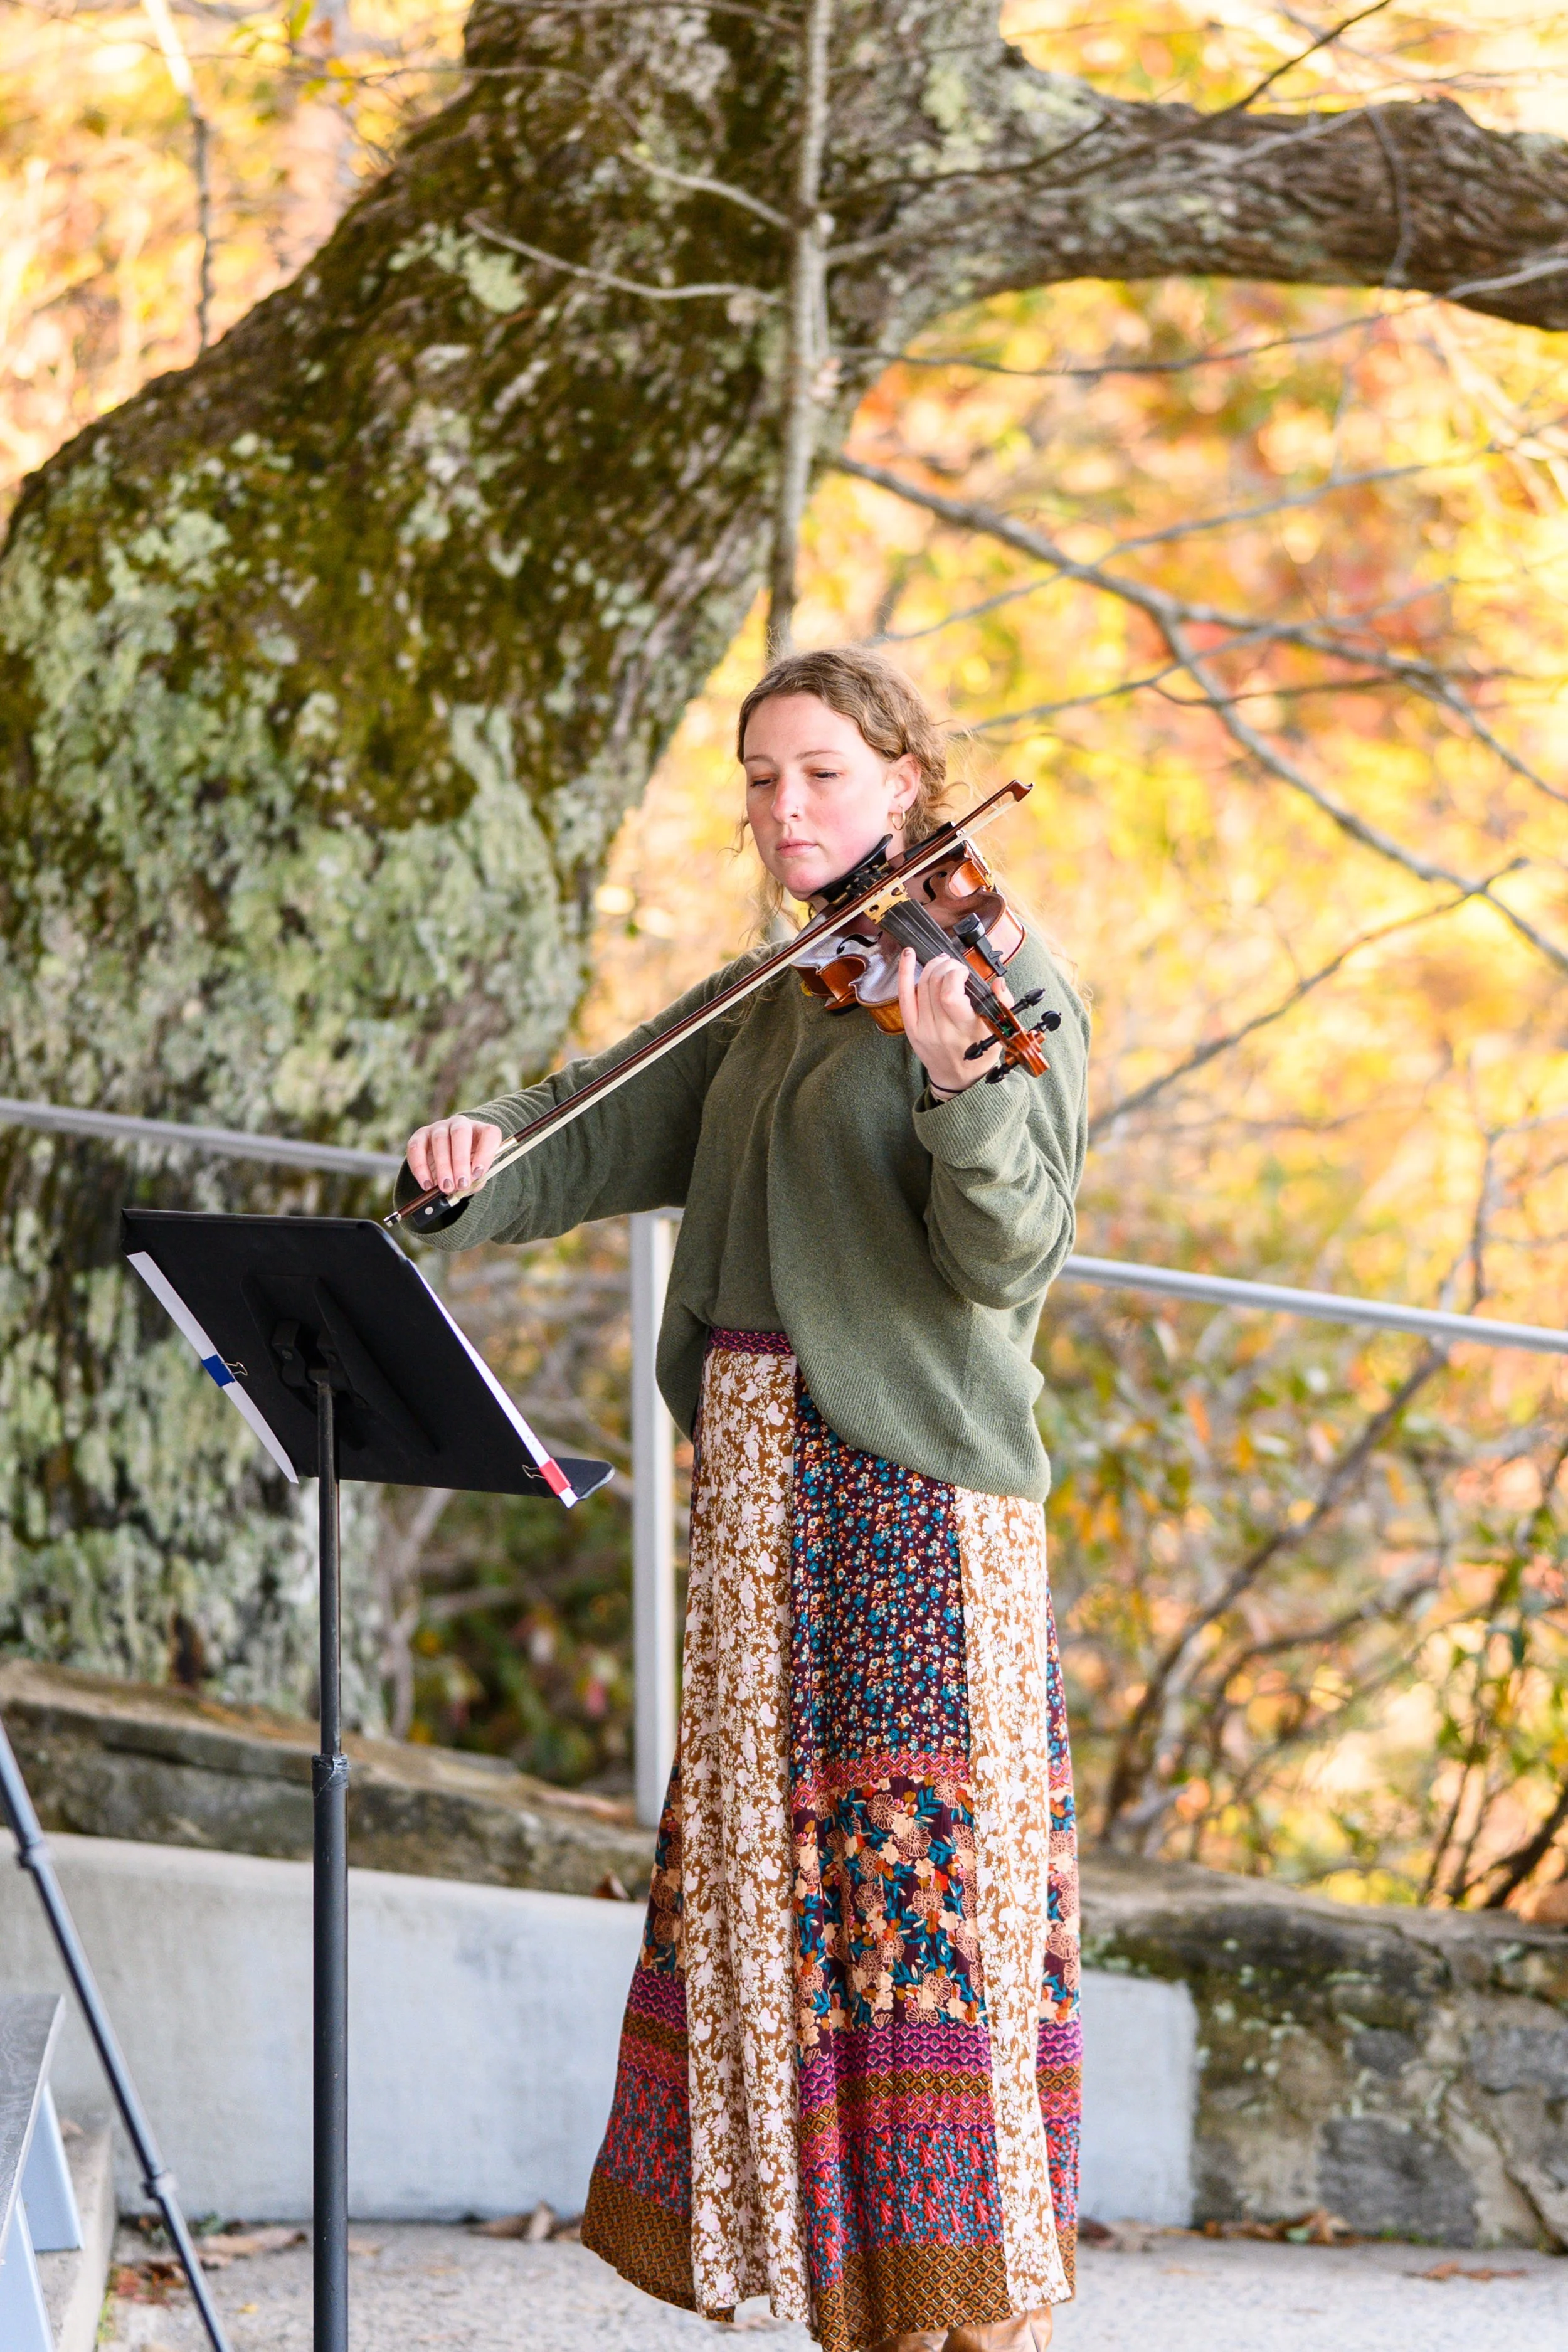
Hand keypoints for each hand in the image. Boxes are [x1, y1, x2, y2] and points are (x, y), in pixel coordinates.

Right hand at [405, 1116, 503, 1196]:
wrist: (446, 1163)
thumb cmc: (465, 1169)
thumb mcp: (474, 1175)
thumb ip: (474, 1180)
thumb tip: (465, 1186)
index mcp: (480, 1131)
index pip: (489, 1134)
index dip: (486, 1153)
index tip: (478, 1174)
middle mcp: (460, 1124)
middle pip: (461, 1133)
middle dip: (460, 1160)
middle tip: (460, 1184)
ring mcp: (439, 1127)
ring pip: (439, 1140)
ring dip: (443, 1166)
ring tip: (446, 1187)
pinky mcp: (420, 1135)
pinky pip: (417, 1148)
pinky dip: (421, 1168)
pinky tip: (427, 1184)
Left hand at [896, 948, 1008, 1096]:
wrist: (957, 1079)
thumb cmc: (980, 1055)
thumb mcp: (999, 1032)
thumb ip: (1003, 1005)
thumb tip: (998, 982)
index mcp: (965, 1030)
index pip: (950, 995)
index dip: (955, 975)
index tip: (966, 973)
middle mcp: (941, 1029)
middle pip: (935, 984)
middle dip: (946, 966)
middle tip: (955, 966)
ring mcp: (922, 1029)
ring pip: (921, 985)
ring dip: (931, 967)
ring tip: (942, 963)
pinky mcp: (910, 1028)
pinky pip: (904, 996)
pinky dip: (904, 973)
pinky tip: (908, 955)